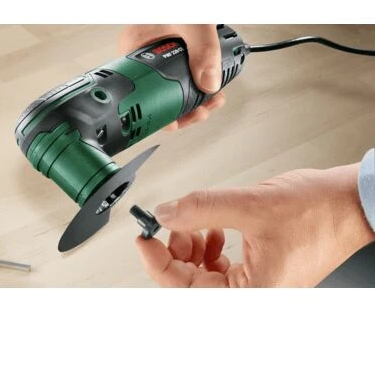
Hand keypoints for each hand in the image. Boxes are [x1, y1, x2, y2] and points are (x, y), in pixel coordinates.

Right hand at [118, 25, 224, 130]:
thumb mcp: (195, 24)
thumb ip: (204, 52)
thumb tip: (208, 84)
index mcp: (134, 47)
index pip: (142, 94)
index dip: (160, 113)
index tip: (175, 123)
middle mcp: (141, 54)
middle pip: (157, 96)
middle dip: (183, 110)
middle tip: (201, 112)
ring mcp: (154, 54)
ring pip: (169, 89)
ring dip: (193, 100)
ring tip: (212, 101)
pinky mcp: (168, 52)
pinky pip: (178, 77)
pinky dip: (195, 86)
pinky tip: (209, 88)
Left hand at [136, 163, 374, 286]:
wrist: (350, 202)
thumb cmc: (318, 210)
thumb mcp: (249, 205)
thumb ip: (201, 209)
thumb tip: (167, 213)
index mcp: (253, 292)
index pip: (185, 288)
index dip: (157, 263)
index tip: (144, 238)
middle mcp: (254, 292)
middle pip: (192, 281)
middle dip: (177, 250)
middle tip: (173, 223)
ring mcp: (257, 281)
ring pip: (205, 272)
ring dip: (192, 246)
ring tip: (197, 222)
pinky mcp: (260, 266)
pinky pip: (222, 264)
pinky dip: (210, 244)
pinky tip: (214, 227)